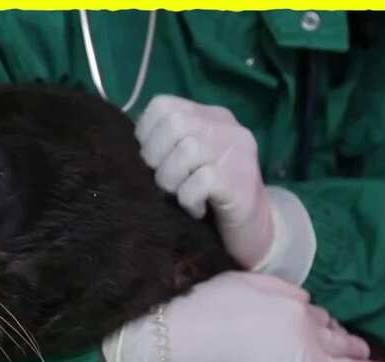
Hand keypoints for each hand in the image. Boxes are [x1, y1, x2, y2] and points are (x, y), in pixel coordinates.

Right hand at [102, 272, 384, 361]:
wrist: (181, 348)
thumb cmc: (199, 313)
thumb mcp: (237, 282)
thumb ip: (275, 288)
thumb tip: (304, 300)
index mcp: (293, 306)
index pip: (315, 316)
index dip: (324, 324)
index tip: (329, 329)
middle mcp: (309, 334)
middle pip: (337, 341)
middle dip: (354, 346)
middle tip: (365, 351)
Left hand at [136, 95, 274, 269]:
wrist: (255, 232)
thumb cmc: (211, 198)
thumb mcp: (187, 163)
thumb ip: (167, 146)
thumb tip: (129, 147)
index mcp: (210, 117)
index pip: (163, 105)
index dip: (146, 135)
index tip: (152, 163)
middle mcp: (227, 127)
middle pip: (174, 123)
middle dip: (156, 158)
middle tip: (165, 184)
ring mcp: (238, 153)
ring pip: (188, 150)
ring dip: (172, 182)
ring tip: (181, 197)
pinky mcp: (242, 182)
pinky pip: (202, 181)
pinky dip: (190, 200)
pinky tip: (198, 210)